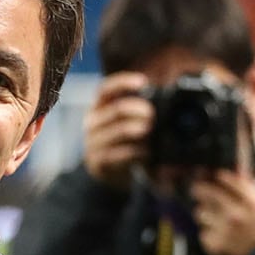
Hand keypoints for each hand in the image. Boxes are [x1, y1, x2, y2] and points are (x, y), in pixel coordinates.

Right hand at [82, 72, 153, 190]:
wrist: (106, 172)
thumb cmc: (121, 141)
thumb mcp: (123, 123)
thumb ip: (136, 110)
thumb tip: (163, 98)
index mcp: (98, 108)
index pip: (106, 89)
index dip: (123, 83)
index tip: (143, 82)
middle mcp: (92, 122)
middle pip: (116, 109)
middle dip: (138, 109)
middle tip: (152, 114)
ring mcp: (93, 142)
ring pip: (118, 131)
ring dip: (137, 130)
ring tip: (150, 130)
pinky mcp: (98, 161)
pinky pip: (119, 154)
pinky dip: (136, 152)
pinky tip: (147, 152)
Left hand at [188, 168, 254, 254]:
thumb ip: (251, 189)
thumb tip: (238, 173)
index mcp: (251, 202)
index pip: (226, 179)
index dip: (216, 175)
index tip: (213, 176)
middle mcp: (236, 213)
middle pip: (204, 192)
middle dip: (201, 190)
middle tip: (198, 191)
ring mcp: (224, 229)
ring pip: (200, 212)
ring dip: (204, 214)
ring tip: (213, 218)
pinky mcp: (216, 244)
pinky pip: (202, 232)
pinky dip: (208, 234)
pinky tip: (218, 236)